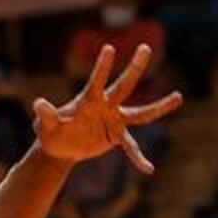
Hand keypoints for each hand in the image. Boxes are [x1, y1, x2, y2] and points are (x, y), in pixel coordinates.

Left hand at [31, 46, 178, 173]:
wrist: (60, 147)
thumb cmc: (51, 132)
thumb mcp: (46, 126)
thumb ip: (46, 115)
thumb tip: (38, 103)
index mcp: (88, 100)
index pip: (97, 81)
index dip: (102, 67)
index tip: (109, 48)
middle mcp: (106, 106)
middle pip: (124, 86)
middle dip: (134, 68)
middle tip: (144, 47)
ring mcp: (114, 121)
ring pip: (141, 113)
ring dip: (159, 107)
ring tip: (179, 96)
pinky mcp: (117, 136)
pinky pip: (131, 148)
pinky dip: (138, 158)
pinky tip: (148, 169)